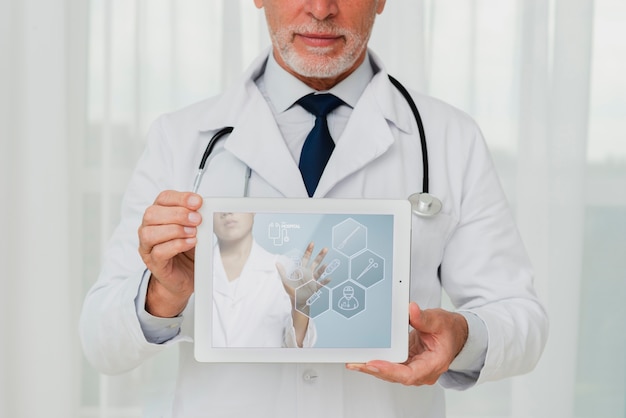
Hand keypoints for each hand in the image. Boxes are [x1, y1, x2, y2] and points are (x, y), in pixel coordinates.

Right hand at [138, 190, 202, 316]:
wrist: (185, 276)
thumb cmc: (187, 251)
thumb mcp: (195, 230)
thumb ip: (196, 218)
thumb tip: (204, 208)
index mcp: (159, 215)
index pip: (163, 199)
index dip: (180, 198)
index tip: (197, 201)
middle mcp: (148, 229)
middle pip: (152, 214)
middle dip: (178, 214)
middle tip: (197, 219)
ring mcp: (148, 247)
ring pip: (150, 233)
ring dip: (175, 230)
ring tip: (193, 232)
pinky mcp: (153, 263)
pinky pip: (159, 252)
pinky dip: (177, 245)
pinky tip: (190, 243)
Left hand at [276, 242, 330, 312]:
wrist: (297, 301)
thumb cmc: (291, 290)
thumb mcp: (285, 280)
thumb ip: (282, 271)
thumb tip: (276, 262)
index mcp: (302, 270)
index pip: (306, 258)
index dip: (309, 251)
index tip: (312, 243)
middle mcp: (309, 273)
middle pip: (315, 262)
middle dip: (320, 256)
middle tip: (325, 249)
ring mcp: (313, 280)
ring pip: (319, 272)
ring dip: (323, 268)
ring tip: (326, 264)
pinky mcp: (315, 287)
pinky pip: (321, 284)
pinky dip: (325, 281)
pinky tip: (329, 278)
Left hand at [346, 302, 468, 384]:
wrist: (455, 334)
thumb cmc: (449, 330)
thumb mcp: (439, 320)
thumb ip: (424, 318)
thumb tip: (411, 310)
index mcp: (433, 364)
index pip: (409, 374)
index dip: (390, 370)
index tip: (374, 363)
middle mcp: (422, 371)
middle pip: (395, 375)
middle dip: (374, 369)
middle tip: (356, 362)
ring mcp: (414, 368)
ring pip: (390, 373)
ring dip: (372, 367)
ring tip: (354, 361)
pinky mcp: (406, 363)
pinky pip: (390, 366)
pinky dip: (376, 362)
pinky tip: (362, 358)